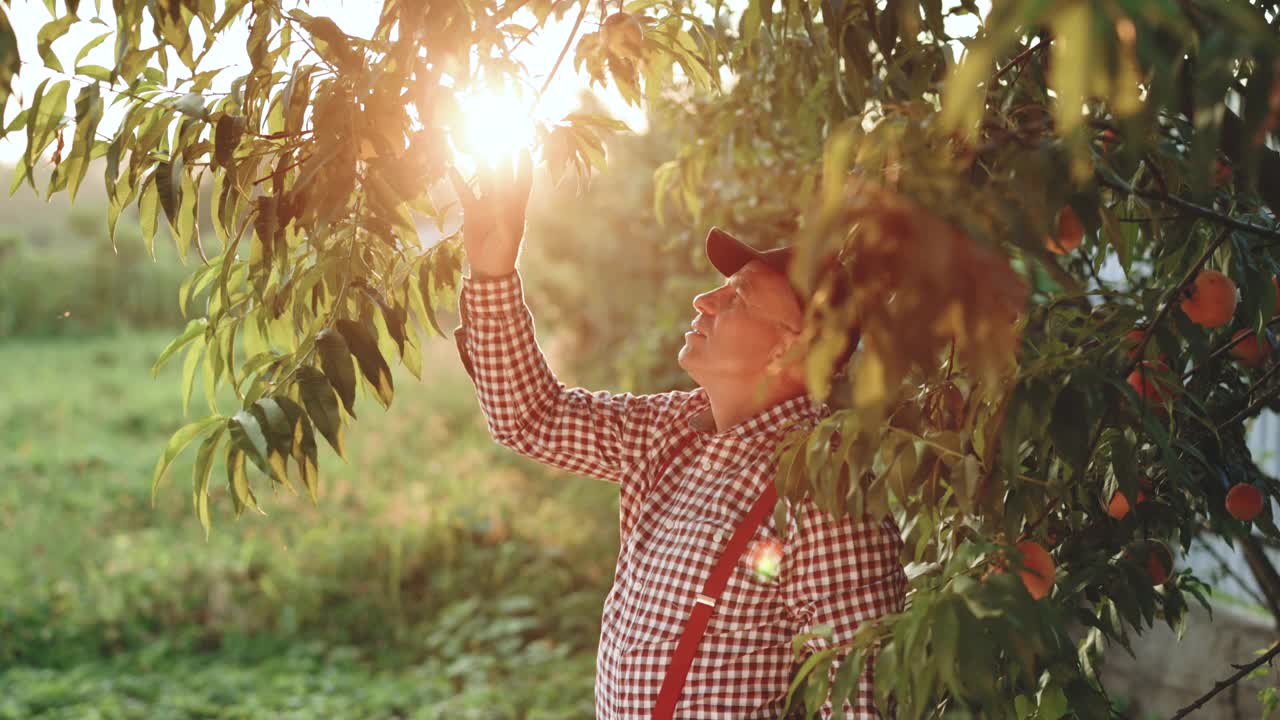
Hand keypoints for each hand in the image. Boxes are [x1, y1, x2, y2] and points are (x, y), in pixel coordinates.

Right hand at [448, 149, 533, 277]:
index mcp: (517, 207)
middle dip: (502, 159)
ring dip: (481, 166)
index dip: (524, 165)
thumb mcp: (508, 236)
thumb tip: (500, 200)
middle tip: (498, 140)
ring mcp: (487, 205)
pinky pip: (465, 192)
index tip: (523, 147)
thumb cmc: (504, 253)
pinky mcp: (472, 211)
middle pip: (503, 175)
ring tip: (476, 148)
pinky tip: (451, 168)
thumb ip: (505, 218)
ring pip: (484, 180)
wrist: (488, 267)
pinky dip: (459, 181)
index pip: (523, 181)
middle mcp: (503, 202)